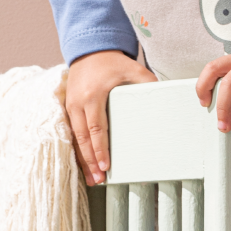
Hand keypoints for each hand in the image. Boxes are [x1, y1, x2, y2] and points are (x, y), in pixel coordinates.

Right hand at [65, 49, 156, 184]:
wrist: (89, 50)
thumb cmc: (112, 62)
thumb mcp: (133, 68)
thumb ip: (147, 82)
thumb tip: (163, 97)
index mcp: (93, 96)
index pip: (96, 128)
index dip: (100, 148)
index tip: (105, 165)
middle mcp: (78, 103)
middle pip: (83, 138)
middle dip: (90, 161)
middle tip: (98, 180)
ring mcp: (70, 106)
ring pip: (74, 139)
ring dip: (82, 160)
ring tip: (91, 179)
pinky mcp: (67, 108)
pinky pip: (70, 133)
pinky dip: (76, 149)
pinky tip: (83, 163)